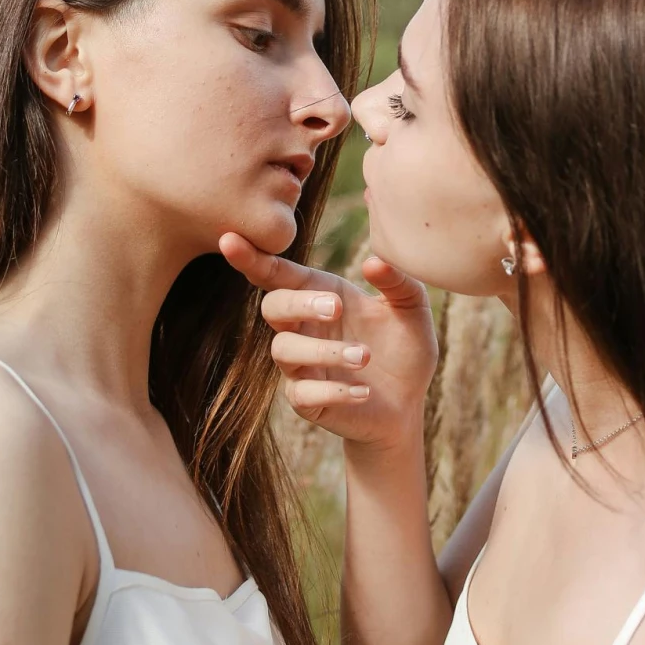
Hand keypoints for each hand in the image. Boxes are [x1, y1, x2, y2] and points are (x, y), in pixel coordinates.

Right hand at [218, 233, 437, 458]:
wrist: (410, 404)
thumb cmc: (406, 348)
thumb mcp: (412, 308)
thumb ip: (397, 281)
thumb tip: (373, 262)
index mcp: (322, 295)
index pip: (280, 274)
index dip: (253, 258)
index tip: (231, 240)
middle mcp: (304, 328)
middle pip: (272, 307)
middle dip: (299, 304)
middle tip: (337, 308)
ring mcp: (301, 366)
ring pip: (284, 350)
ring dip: (324, 350)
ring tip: (365, 357)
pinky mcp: (307, 401)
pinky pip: (302, 393)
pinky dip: (334, 390)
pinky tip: (364, 390)